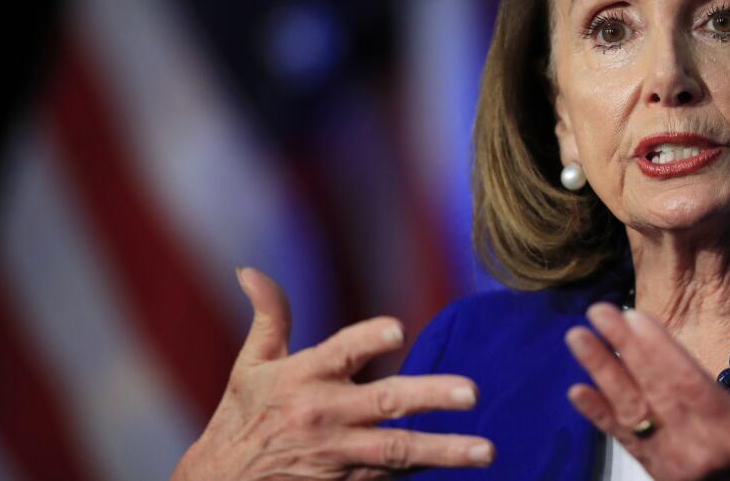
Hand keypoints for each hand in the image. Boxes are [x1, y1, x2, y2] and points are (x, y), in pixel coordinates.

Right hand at [171, 267, 494, 479]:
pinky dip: (424, 468)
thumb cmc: (242, 417)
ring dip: (444, 450)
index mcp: (303, 377)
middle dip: (430, 397)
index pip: (339, 352)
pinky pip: (392, 475)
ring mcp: (337, 454)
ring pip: (397, 451)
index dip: (367, 340)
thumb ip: (269, 316)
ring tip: (486, 450)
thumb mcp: (251, 365)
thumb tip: (250, 269)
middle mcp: (324, 414)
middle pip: (384, 404)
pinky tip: (462, 466)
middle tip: (472, 392)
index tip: (398, 329)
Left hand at [564, 302, 729, 480]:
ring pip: (632, 413)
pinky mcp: (660, 477)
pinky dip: (599, 417)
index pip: (687, 384)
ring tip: (576, 338)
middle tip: (595, 312)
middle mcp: (696, 452)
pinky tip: (577, 391)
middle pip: (652, 390)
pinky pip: (626, 443)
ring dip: (601, 373)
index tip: (634, 315)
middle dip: (621, 349)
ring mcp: (673, 468)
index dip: (658, 349)